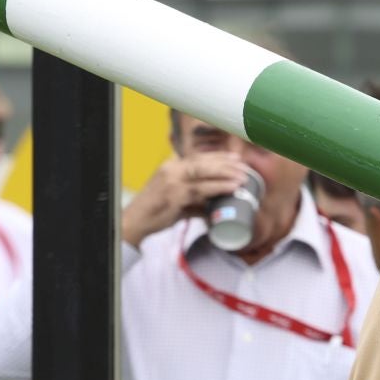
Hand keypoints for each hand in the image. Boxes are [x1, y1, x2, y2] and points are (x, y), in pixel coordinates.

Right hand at [121, 152, 249, 246]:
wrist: (135, 223)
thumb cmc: (155, 211)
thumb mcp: (175, 199)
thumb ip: (194, 200)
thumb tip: (213, 207)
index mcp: (171, 166)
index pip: (198, 157)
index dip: (218, 156)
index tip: (235, 157)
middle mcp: (171, 170)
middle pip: (202, 162)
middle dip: (225, 163)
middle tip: (244, 166)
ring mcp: (172, 182)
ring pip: (203, 173)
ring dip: (225, 174)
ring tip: (242, 177)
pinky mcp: (174, 196)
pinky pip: (200, 190)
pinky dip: (217, 188)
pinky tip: (230, 189)